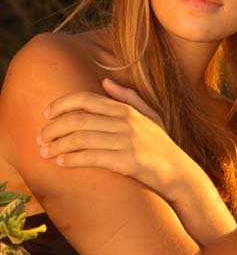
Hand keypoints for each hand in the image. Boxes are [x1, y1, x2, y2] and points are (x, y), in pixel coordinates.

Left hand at [36, 78, 188, 201]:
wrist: (179, 174)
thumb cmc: (161, 146)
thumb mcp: (149, 116)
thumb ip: (128, 97)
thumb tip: (105, 81)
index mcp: (126, 109)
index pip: (85, 99)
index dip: (61, 104)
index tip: (45, 114)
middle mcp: (125, 122)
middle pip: (78, 119)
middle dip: (53, 128)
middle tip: (39, 139)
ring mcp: (127, 141)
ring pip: (81, 138)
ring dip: (57, 146)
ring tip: (45, 153)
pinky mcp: (128, 162)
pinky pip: (92, 157)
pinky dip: (72, 159)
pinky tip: (61, 163)